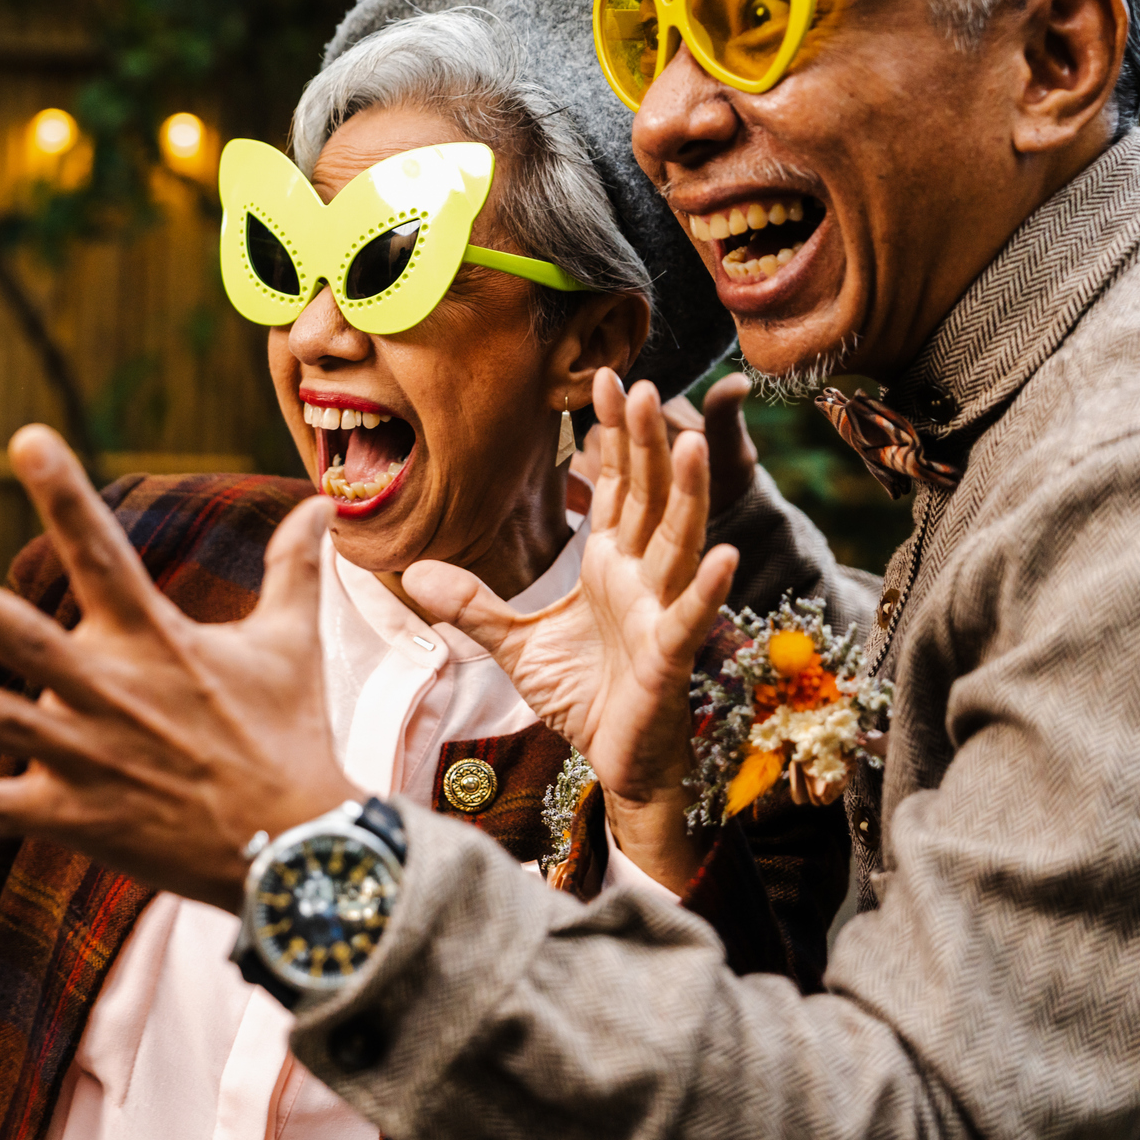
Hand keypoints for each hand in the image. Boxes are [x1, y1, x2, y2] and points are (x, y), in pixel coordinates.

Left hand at [0, 426, 357, 911]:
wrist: (298, 850)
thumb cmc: (290, 738)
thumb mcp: (293, 645)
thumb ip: (293, 570)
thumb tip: (324, 506)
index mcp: (155, 637)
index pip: (102, 551)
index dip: (65, 493)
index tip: (25, 437)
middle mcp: (111, 690)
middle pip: (24, 636)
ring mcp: (88, 756)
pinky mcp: (77, 816)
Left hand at [405, 367, 736, 889]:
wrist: (614, 760)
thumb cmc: (582, 696)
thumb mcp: (513, 646)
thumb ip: (471, 606)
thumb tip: (414, 572)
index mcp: (612, 564)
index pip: (618, 485)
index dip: (615, 435)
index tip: (607, 379)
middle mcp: (642, 578)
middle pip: (651, 497)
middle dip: (647, 443)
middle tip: (645, 385)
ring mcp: (660, 614)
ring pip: (678, 543)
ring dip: (686, 494)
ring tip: (690, 443)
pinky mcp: (669, 658)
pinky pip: (689, 619)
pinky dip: (705, 590)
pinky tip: (724, 556)